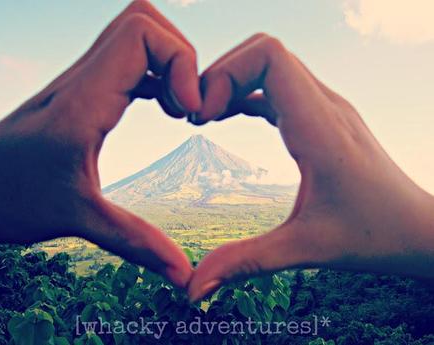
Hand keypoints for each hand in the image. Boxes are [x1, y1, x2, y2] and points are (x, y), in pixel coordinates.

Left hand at [0, 0, 201, 287]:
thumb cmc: (8, 198)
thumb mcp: (77, 219)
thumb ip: (136, 243)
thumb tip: (184, 274)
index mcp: (84, 100)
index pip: (142, 36)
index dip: (181, 63)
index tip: (188, 113)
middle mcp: (83, 79)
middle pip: (142, 20)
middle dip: (180, 55)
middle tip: (186, 105)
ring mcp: (82, 82)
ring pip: (135, 34)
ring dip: (169, 63)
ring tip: (179, 109)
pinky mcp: (84, 92)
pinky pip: (129, 63)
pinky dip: (157, 76)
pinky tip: (164, 109)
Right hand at [188, 34, 433, 300]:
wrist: (418, 228)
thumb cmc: (372, 235)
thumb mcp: (303, 249)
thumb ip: (245, 263)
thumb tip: (193, 288)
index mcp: (320, 127)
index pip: (269, 56)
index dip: (225, 74)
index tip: (203, 118)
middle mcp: (325, 105)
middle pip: (263, 50)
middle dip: (220, 75)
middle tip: (197, 117)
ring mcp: (326, 106)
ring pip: (271, 62)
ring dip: (233, 81)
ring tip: (206, 117)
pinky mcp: (323, 115)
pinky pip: (278, 83)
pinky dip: (247, 91)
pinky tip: (228, 117)